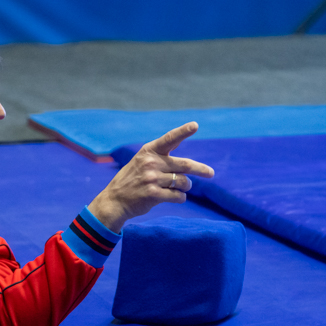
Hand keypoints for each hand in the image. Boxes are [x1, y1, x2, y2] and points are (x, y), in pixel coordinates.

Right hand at [87, 122, 213, 232]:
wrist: (115, 200)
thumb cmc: (133, 179)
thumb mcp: (142, 161)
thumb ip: (161, 155)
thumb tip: (182, 150)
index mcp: (149, 151)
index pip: (169, 139)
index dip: (183, 131)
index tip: (195, 125)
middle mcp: (151, 163)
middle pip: (185, 165)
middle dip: (201, 169)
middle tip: (211, 173)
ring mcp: (152, 179)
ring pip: (183, 182)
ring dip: (186, 187)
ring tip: (180, 188)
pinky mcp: (153, 195)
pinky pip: (178, 196)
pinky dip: (180, 197)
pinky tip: (175, 197)